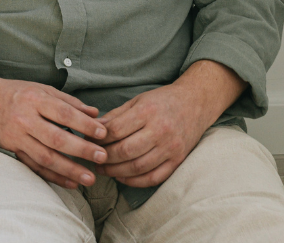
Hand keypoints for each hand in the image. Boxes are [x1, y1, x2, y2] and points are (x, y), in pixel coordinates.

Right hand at [0, 77, 109, 188]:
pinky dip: (52, 176)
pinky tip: (70, 183)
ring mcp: (16, 136)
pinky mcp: (10, 149)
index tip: (103, 133)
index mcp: (34, 99)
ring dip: (69, 169)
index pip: (64, 113)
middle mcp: (24, 118)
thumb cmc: (14, 92)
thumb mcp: (40, 88)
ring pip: (46, 157)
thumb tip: (95, 113)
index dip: (85, 124)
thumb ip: (68, 101)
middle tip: (102, 157)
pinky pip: (33, 166)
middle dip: (81, 149)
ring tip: (89, 178)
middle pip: (56, 138)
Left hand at [93, 60, 246, 186]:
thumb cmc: (162, 101)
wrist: (195, 104)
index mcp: (148, 112)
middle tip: (93, 158)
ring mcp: (171, 148)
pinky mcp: (177, 161)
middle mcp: (160, 131)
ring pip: (138, 167)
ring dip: (116, 172)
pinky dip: (135, 181)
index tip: (88, 141)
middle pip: (125, 150)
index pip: (116, 130)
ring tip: (103, 169)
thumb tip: (93, 129)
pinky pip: (153, 178)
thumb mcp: (137, 100)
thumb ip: (115, 116)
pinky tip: (122, 177)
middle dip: (105, 157)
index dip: (99, 138)